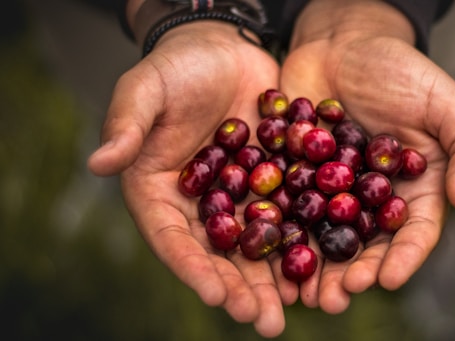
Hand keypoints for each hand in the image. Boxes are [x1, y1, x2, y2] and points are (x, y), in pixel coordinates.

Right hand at [87, 22, 292, 337]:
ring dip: (272, 279)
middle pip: (217, 253)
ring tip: (290, 310)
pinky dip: (300, 243)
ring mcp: (238, 196)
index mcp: (160, 192)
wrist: (223, 49)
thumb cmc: (177, 67)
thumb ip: (126, 125)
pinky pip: (286, 216)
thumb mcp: (146, 89)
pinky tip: (317, 268)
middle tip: (262, 320)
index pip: (172, 237)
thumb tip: (98, 162)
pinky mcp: (272, 182)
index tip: (215, 294)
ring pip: (255, 244)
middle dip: (239, 288)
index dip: (192, 268)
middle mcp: (200, 204)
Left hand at [279, 0, 454, 313]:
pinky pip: (288, 210)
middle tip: (337, 297)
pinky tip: (270, 257)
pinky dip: (281, 234)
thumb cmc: (399, 68)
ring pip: (325, 238)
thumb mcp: (444, 101)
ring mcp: (333, 192)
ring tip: (304, 295)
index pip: (414, 231)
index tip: (389, 279)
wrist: (342, 43)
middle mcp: (373, 198)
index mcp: (413, 187)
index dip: (404, 257)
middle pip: (367, 245)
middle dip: (354, 274)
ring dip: (315, 269)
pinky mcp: (297, 178)